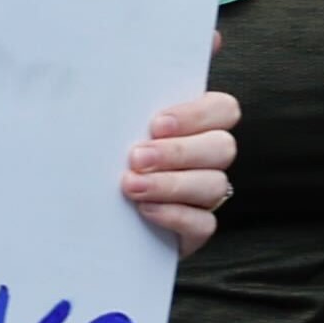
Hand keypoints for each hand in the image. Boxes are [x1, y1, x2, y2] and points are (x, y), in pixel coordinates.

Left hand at [120, 90, 239, 254]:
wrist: (100, 216)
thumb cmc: (112, 161)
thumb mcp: (119, 133)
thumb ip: (129, 116)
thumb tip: (104, 93)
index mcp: (199, 126)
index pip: (223, 110)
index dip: (197, 115)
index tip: (157, 124)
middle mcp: (209, 159)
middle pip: (221, 148)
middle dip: (177, 152)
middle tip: (137, 157)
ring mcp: (206, 195)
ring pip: (213, 185)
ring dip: (171, 184)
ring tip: (132, 186)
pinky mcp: (197, 229)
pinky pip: (203, 223)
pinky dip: (174, 215)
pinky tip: (145, 209)